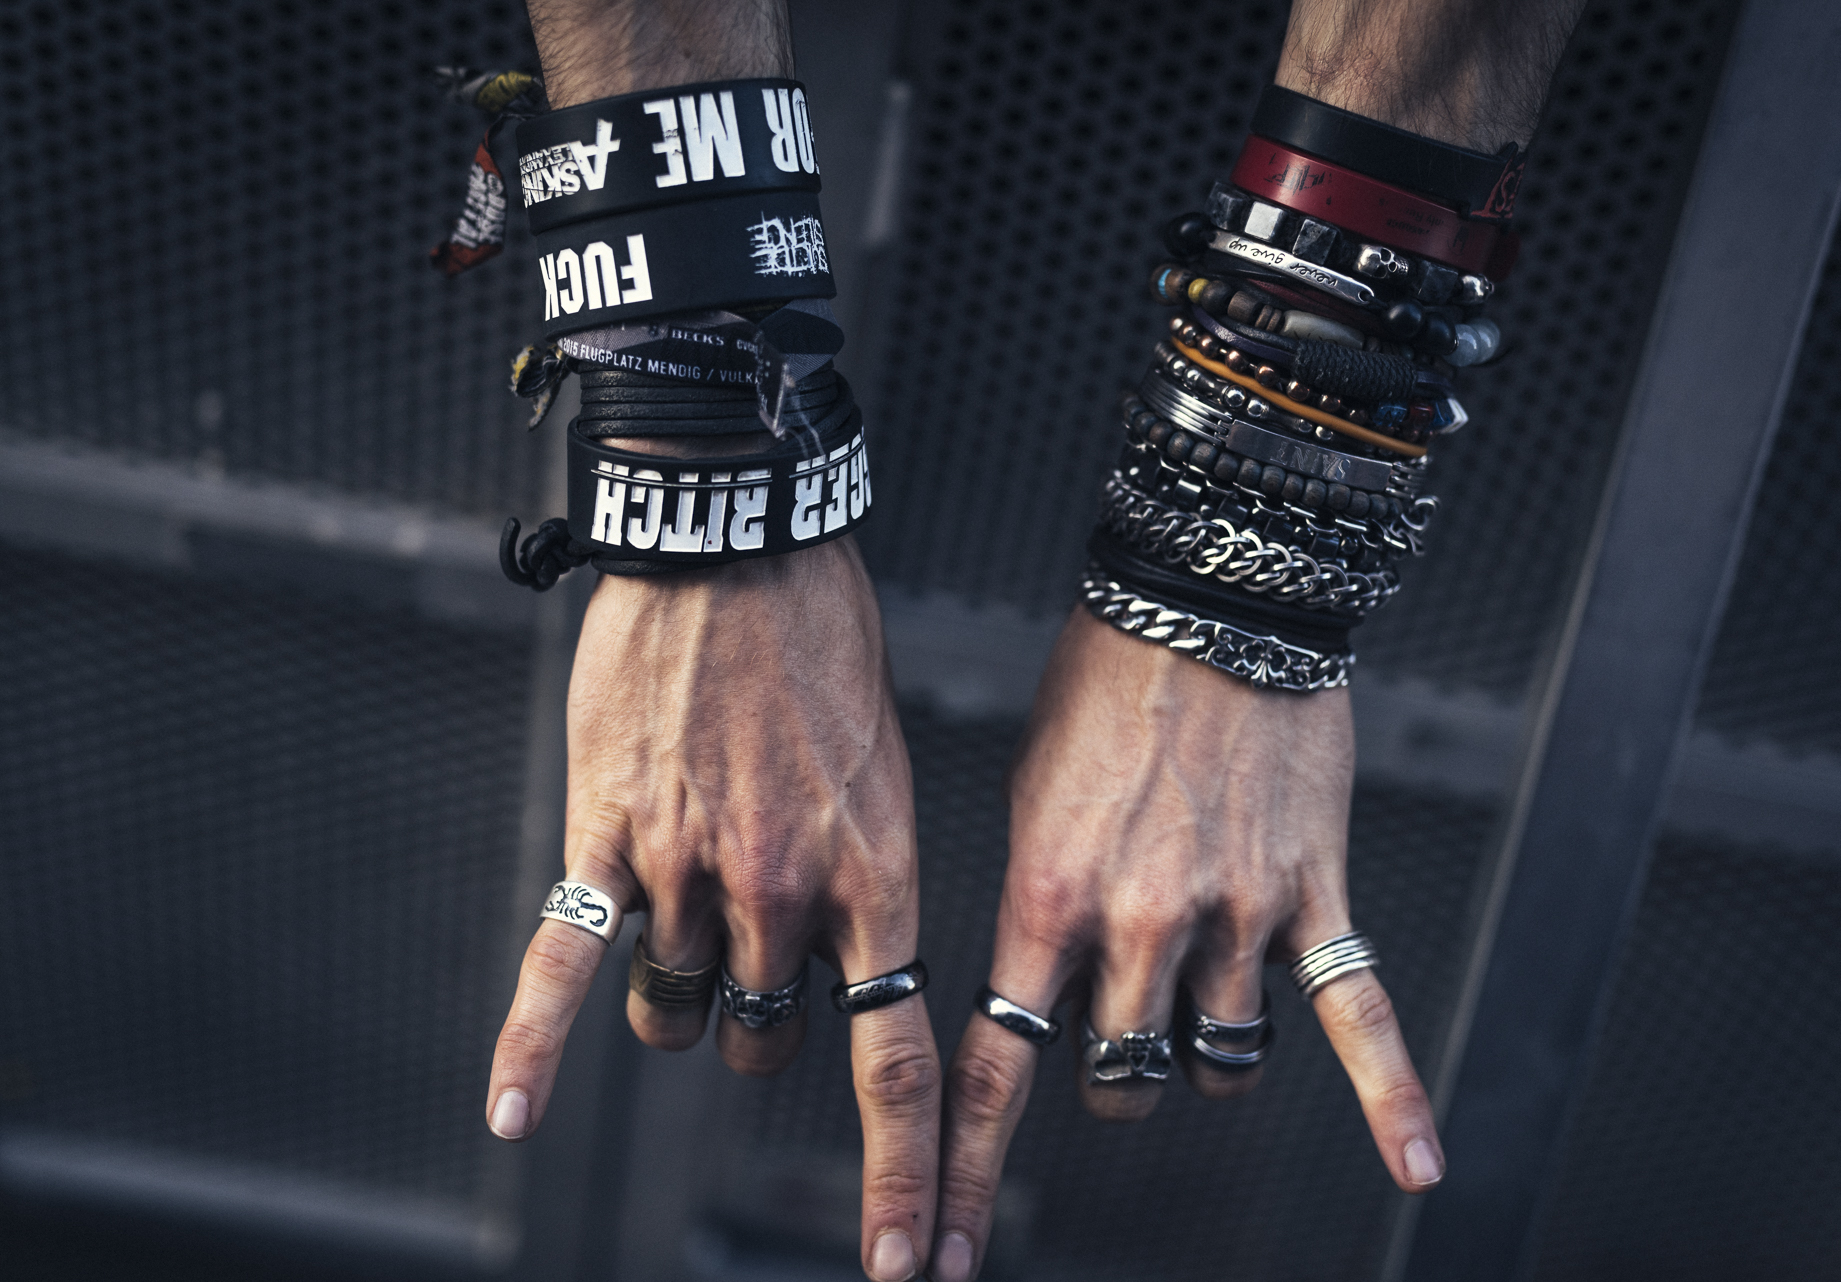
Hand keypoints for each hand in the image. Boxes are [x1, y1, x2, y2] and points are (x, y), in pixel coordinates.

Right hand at [484, 539, 940, 1281]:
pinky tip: (511, 1111)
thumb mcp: (883, 766)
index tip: (909, 1264)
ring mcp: (688, 869)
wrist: (740, 544)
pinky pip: (564, 961)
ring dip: (679, 1000)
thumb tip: (839, 952)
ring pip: (673, 1010)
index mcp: (874, 875)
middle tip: (756, 967)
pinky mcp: (607, 838)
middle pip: (761, 1041)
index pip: (896, 1061)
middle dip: (759, 1027)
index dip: (908, 1176)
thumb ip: (859, 872)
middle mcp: (783, 891)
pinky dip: (531, 1042)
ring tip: (682, 930)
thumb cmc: (825, 643)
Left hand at [929, 607, 1441, 1281]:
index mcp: (1048, 899)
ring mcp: (1236, 916)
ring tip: (1198, 1008)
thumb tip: (1048, 991)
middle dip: (1113, 1070)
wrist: (1205, 597)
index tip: (935, 1256)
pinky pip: (1355, 1013)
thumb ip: (1040, 908)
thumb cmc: (1102, 689)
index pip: (998, 1071)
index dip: (960, 1174)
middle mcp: (1140, 923)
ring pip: (1219, 1062)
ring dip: (1201, 1057)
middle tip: (1114, 1022)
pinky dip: (1393, 1096)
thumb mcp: (1029, 799)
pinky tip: (1420, 1162)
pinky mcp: (1314, 895)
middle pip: (1121, 1079)